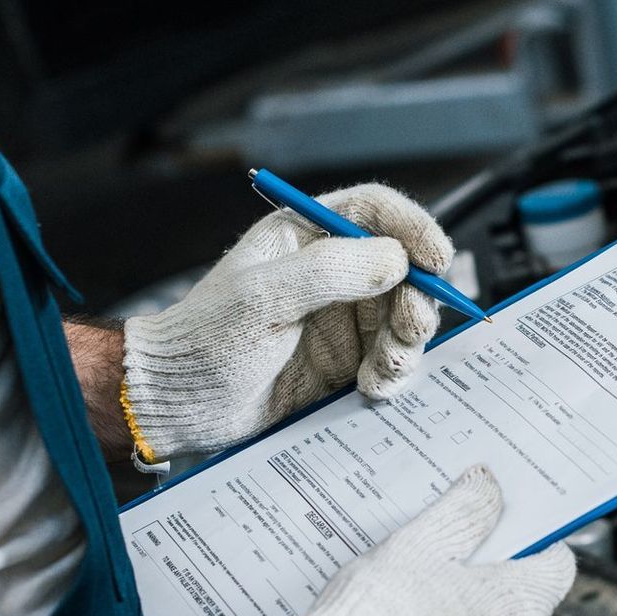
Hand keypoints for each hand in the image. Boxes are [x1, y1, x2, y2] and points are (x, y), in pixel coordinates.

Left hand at [121, 183, 452, 461]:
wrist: (180, 402)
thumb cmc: (205, 338)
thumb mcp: (262, 296)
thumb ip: (328, 272)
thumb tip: (395, 259)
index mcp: (306, 236)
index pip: (374, 213)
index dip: (413, 228)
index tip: (436, 256)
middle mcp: (332, 274)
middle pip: (404, 269)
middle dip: (419, 297)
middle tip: (412, 326)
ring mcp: (341, 319)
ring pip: (404, 318)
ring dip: (408, 342)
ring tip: (384, 367)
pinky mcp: (346, 363)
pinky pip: (391, 361)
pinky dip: (393, 374)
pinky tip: (370, 386)